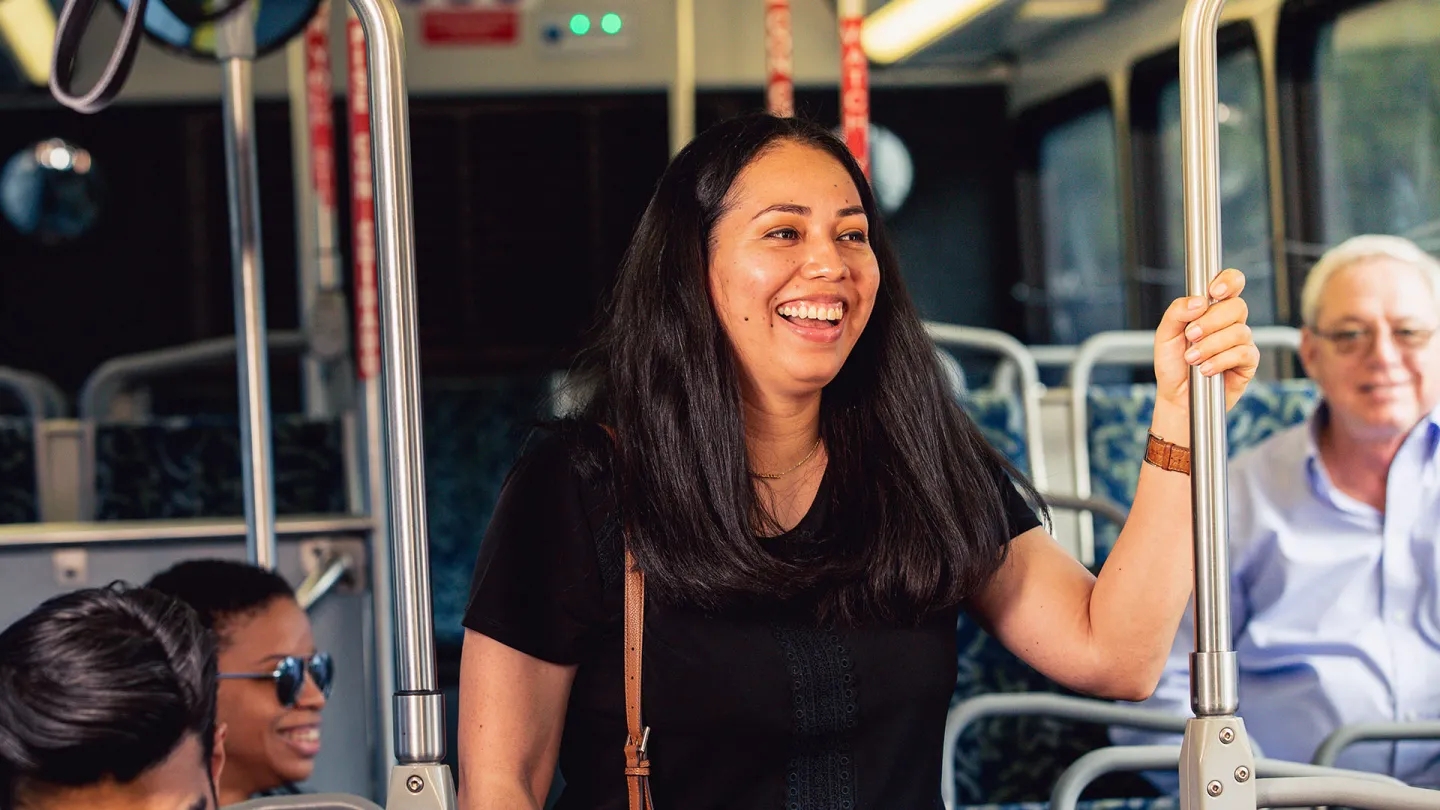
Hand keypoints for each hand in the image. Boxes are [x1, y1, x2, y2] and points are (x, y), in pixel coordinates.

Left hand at [1154, 268, 1258, 412]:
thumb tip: (1198, 301)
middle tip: (1190, 335)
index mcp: (1212, 308)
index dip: (1228, 281)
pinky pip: (1243, 353)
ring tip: (1192, 359)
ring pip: (1239, 331)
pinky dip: (1221, 360)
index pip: (1231, 282)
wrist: (1177, 396)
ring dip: (1211, 345)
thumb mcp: (1165, 335)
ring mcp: (1241, 341)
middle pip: (1237, 306)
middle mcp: (1230, 321)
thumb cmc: (1173, 363)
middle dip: (1211, 321)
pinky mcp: (1248, 362)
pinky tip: (1206, 369)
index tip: (1213, 293)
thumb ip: (1177, 312)